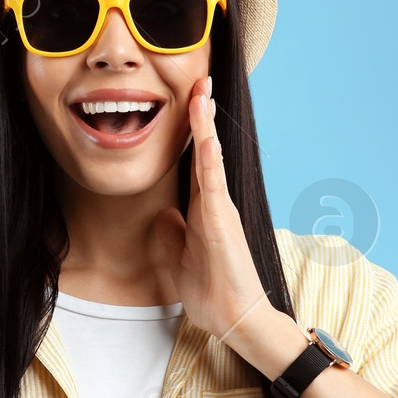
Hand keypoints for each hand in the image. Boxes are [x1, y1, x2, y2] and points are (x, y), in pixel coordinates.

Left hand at [150, 76, 272, 342]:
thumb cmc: (210, 289)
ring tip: (201, 92)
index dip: (190, 133)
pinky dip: (208, 155)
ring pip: (209, 156)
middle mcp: (212, 201)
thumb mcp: (179, 255)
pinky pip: (212, 180)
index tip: (187, 101)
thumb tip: (164, 214)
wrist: (233, 316)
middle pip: (203, 149)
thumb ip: (172, 232)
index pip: (194, 160)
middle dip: (200, 114)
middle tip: (199, 80)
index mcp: (201, 208)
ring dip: (205, 124)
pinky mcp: (221, 218)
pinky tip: (206, 133)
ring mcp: (218, 207)